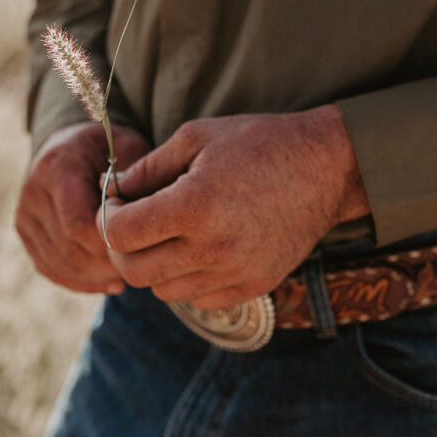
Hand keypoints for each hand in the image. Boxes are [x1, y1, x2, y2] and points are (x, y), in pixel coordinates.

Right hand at [15, 121, 150, 292]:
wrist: (74, 145)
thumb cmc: (111, 148)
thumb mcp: (130, 149)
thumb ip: (137, 180)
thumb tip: (142, 218)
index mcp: (58, 167)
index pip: (78, 223)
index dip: (110, 242)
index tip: (140, 246)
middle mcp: (33, 191)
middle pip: (69, 248)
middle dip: (106, 264)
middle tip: (139, 267)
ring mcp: (25, 214)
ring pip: (59, 264)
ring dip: (96, 277)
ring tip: (128, 275)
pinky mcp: (25, 232)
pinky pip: (50, 269)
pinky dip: (82, 281)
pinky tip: (110, 282)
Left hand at [99, 105, 369, 308]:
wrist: (327, 167)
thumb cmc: (260, 142)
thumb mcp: (197, 137)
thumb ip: (148, 167)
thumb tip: (111, 189)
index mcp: (193, 205)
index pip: (119, 234)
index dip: (108, 216)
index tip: (119, 202)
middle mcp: (213, 247)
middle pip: (134, 271)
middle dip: (124, 246)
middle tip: (135, 222)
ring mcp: (235, 273)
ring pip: (163, 290)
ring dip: (156, 264)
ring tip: (171, 233)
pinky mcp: (254, 286)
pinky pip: (199, 299)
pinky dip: (188, 278)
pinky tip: (200, 248)